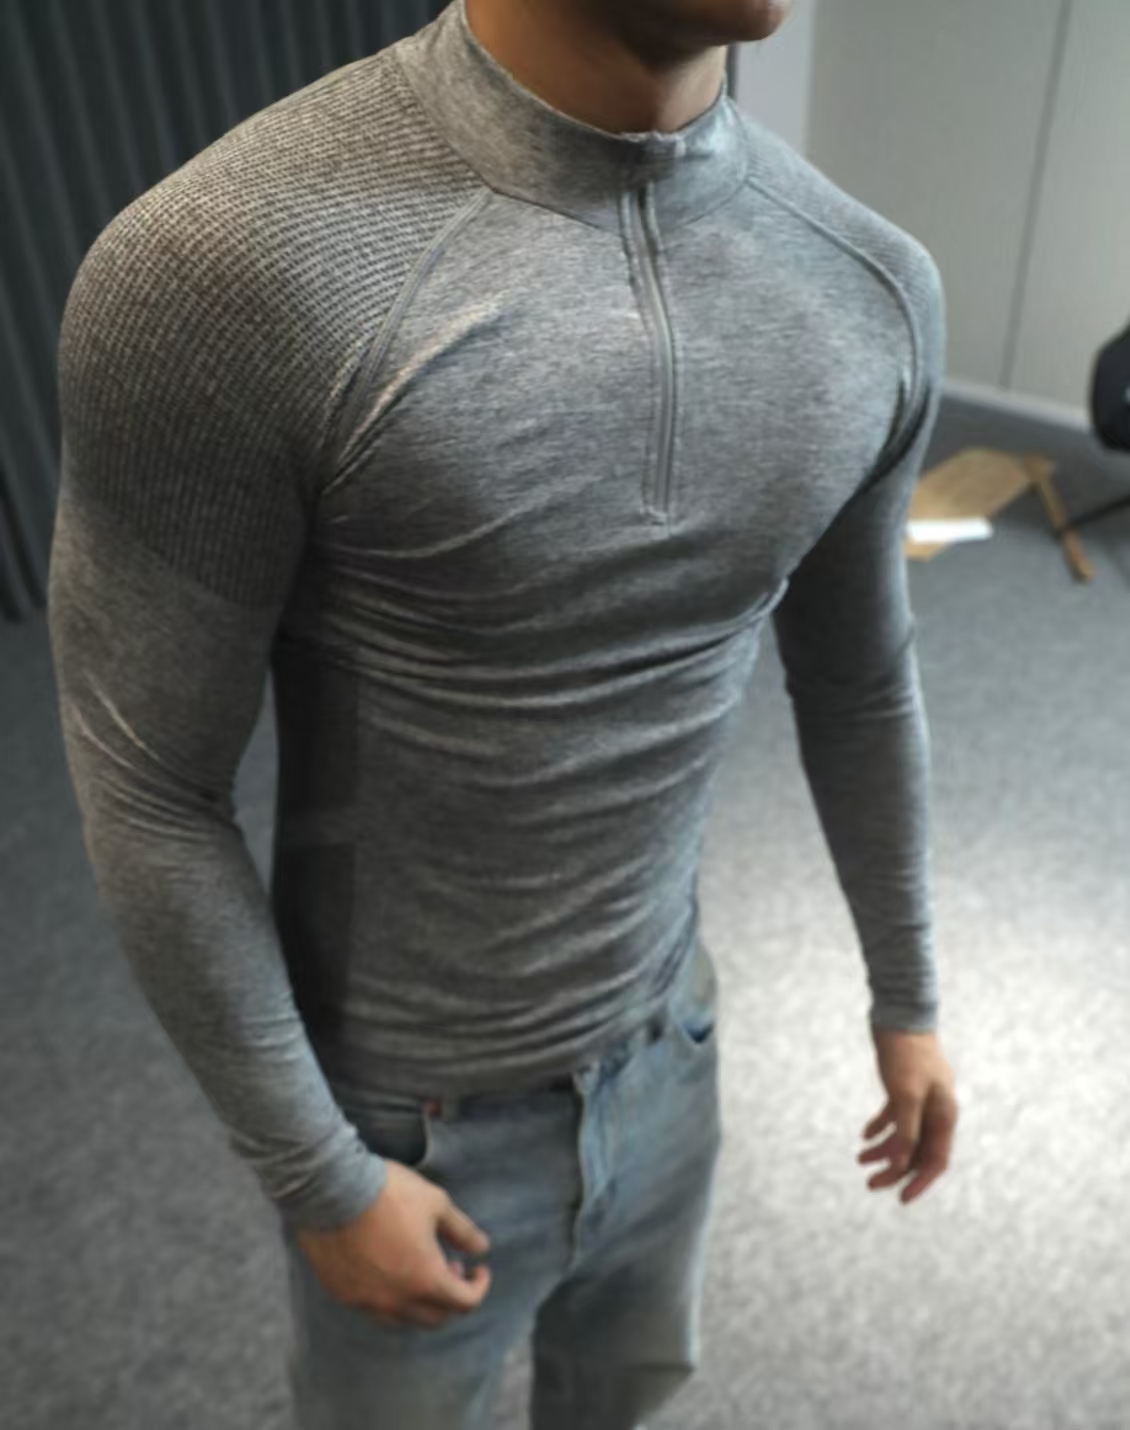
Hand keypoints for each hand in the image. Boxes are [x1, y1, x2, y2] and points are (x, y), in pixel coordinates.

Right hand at [296, 1160, 492, 1328]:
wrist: (332, 1189)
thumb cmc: (389, 1192)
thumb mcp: (436, 1203)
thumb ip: (462, 1231)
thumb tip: (482, 1249)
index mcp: (426, 1279)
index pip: (465, 1302)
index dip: (479, 1286)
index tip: (479, 1268)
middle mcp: (396, 1300)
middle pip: (435, 1318)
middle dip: (450, 1295)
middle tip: (450, 1264)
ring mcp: (366, 1301)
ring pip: (403, 1318)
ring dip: (419, 1300)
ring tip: (418, 1267)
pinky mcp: (342, 1293)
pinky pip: (374, 1308)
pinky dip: (390, 1297)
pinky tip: (388, 1268)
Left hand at [859, 1026, 957, 1203]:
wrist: (900, 1014)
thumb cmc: (905, 1054)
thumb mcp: (905, 1094)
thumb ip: (906, 1130)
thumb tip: (900, 1164)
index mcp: (944, 1115)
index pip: (935, 1160)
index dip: (918, 1182)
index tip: (899, 1198)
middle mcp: (935, 1110)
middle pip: (918, 1151)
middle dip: (895, 1169)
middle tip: (869, 1183)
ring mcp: (921, 1097)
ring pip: (905, 1135)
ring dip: (884, 1150)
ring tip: (859, 1159)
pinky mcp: (905, 1085)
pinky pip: (895, 1116)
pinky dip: (881, 1128)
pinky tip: (864, 1136)